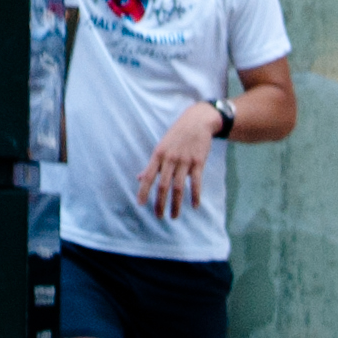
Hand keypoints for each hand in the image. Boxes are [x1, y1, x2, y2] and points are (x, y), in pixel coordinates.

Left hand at [137, 102, 222, 219]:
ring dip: (176, 204)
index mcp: (158, 155)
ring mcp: (185, 161)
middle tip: (159, 216)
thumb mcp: (161, 146)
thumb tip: (139, 178)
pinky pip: (196, 182)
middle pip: (163, 185)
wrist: (198, 121)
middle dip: (160, 203)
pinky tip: (194, 206)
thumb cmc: (177, 135)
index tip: (141, 204)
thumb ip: (152, 164)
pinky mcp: (198, 162)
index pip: (148, 176)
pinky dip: (195, 195)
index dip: (143, 190)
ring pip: (179, 187)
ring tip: (174, 216)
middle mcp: (170, 158)